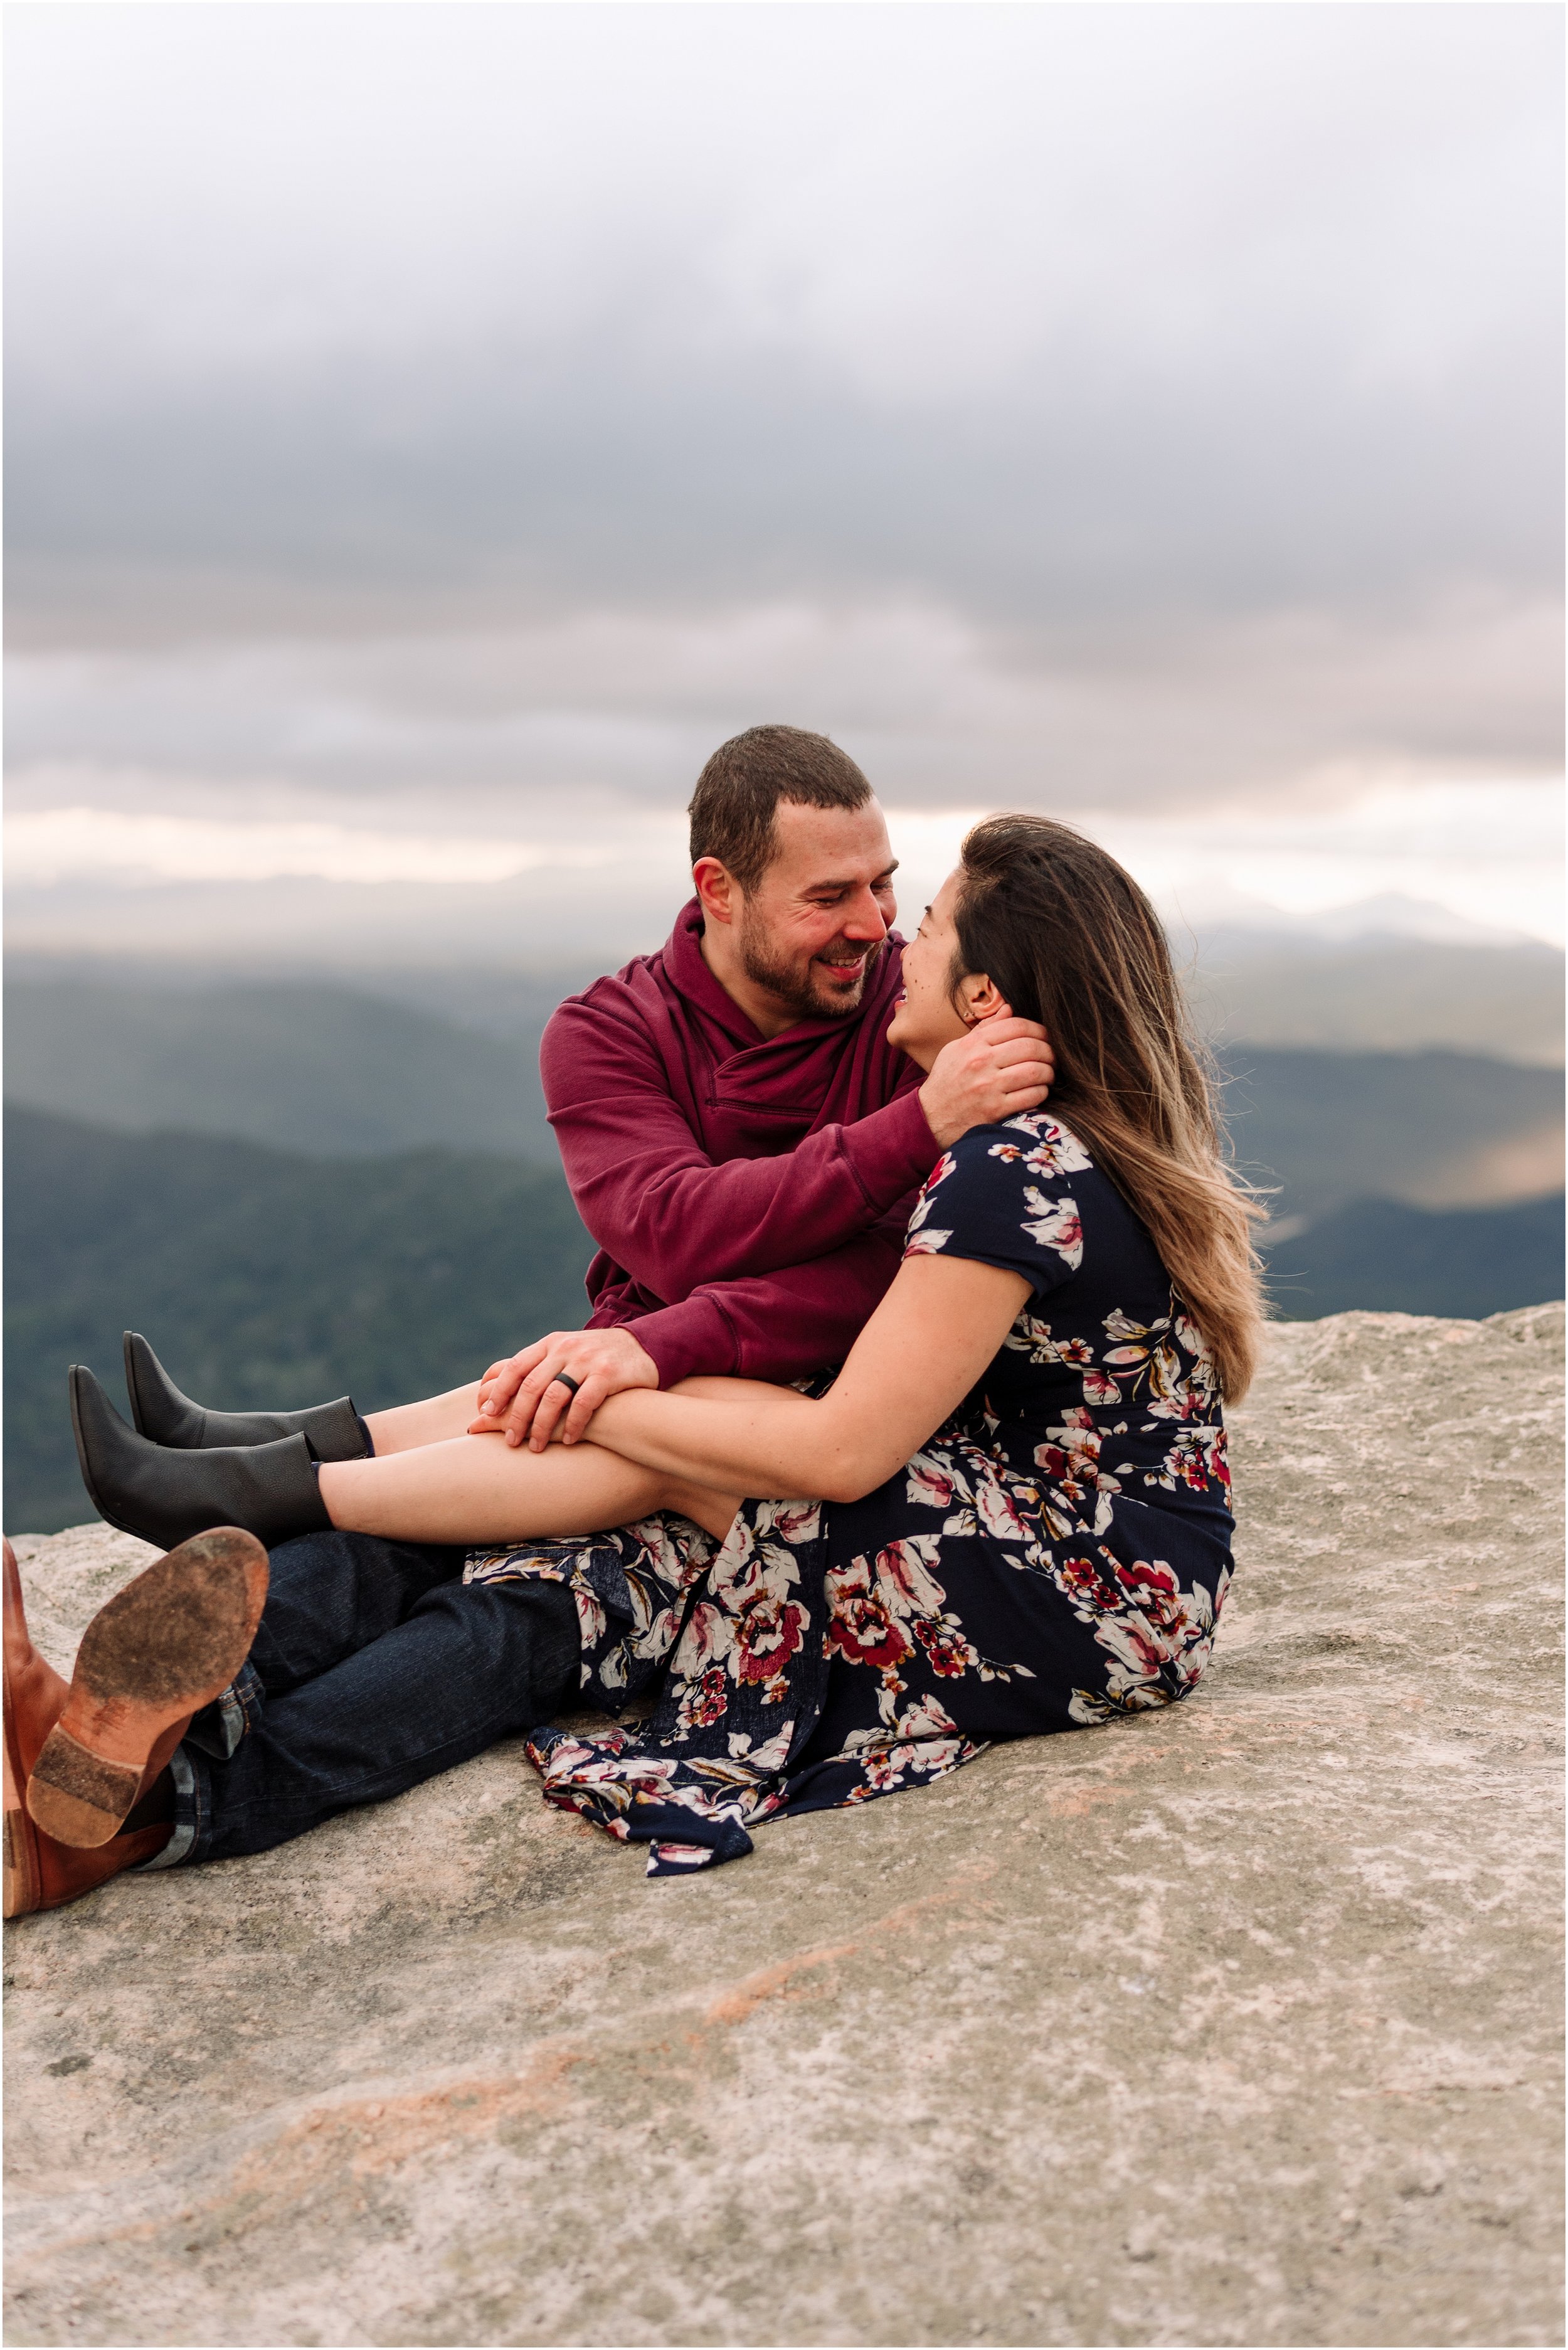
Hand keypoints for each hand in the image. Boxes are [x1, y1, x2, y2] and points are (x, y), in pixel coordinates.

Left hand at [469, 1327, 659, 1449]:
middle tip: (511, 1441)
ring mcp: (587, 1360)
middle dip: (517, 1417)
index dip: (498, 1391)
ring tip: (537, 1447)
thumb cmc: (598, 1359)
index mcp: (551, 1343)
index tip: (485, 1413)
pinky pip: (584, 1404)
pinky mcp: (608, 1374)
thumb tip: (496, 1390)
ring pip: (554, 1397)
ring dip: (542, 1426)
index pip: (516, 1366)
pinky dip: (574, 1425)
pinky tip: (571, 1440)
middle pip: (531, 1386)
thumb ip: (540, 1366)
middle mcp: (566, 1349)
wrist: (646, 1347)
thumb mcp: (567, 1352)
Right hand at [917, 1016, 1053, 1147]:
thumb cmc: (946, 1081)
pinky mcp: (996, 1110)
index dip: (1038, 1029)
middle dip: (1049, 1051)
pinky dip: (1042, 1092)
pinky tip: (1039, 1091)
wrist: (930, 1118)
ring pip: (1035, 1071)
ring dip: (1049, 1072)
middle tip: (1052, 1057)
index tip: (1044, 1037)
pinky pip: (1032, 1096)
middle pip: (1030, 1046)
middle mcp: (981, 1062)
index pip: (1016, 1025)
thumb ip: (984, 1029)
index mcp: (973, 1044)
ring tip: (1048, 1074)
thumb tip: (1009, 1008)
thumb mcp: (957, 1049)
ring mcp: (989, 1087)